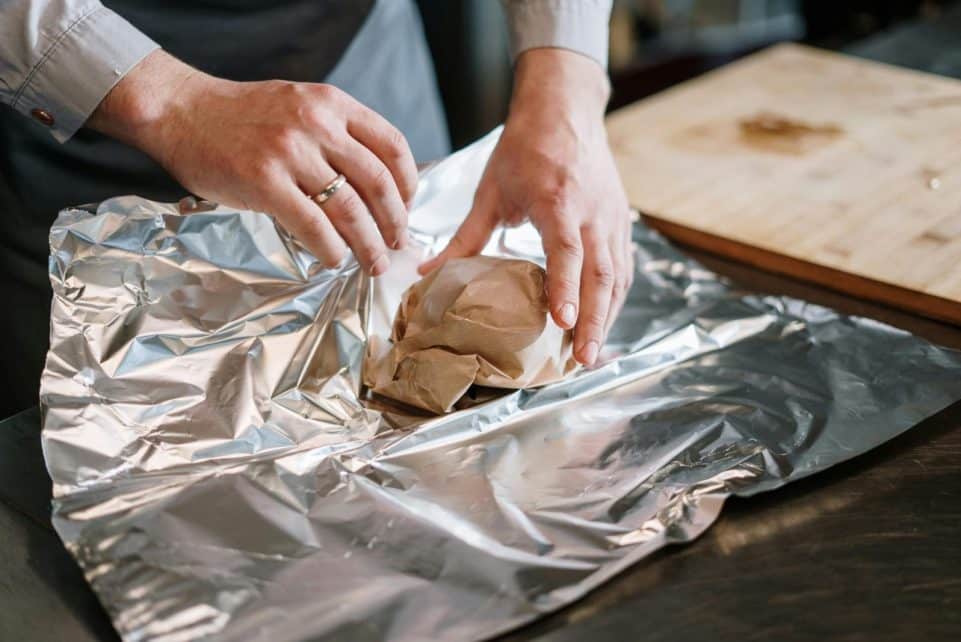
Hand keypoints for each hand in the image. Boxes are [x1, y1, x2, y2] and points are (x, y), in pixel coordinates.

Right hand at [88, 50, 417, 274]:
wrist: (181, 110)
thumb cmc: (242, 116)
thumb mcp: (300, 105)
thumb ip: (337, 133)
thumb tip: (376, 185)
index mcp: (332, 103)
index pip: (392, 146)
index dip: (408, 184)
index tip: (407, 208)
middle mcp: (316, 123)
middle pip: (377, 182)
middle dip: (395, 221)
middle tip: (397, 244)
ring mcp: (289, 152)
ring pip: (349, 208)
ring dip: (368, 244)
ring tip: (374, 263)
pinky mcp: (263, 182)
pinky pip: (312, 225)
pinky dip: (331, 249)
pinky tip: (334, 259)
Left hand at [419, 49, 633, 365]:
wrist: (565, 109)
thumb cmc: (526, 147)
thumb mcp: (490, 190)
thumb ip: (465, 237)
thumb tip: (427, 273)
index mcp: (558, 200)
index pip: (567, 251)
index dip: (565, 288)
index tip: (561, 322)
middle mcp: (592, 212)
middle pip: (600, 274)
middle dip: (593, 320)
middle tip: (582, 359)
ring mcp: (612, 218)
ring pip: (617, 276)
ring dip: (607, 317)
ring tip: (591, 353)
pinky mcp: (620, 221)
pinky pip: (622, 267)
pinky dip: (614, 299)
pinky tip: (603, 322)